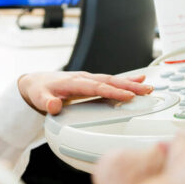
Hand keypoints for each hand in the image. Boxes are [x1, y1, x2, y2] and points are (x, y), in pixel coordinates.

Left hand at [17, 71, 152, 114]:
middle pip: (110, 81)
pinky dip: (125, 80)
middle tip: (146, 90)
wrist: (37, 83)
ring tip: (148, 86)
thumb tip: (54, 105)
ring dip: (131, 83)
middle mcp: (84, 78)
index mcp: (73, 82)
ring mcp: (89, 78)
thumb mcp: (39, 99)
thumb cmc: (39, 91)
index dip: (113, 91)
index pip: (96, 87)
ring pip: (113, 79)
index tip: (128, 96)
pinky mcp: (92, 81)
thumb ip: (47, 103)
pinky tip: (139, 80)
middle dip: (129, 86)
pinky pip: (111, 80)